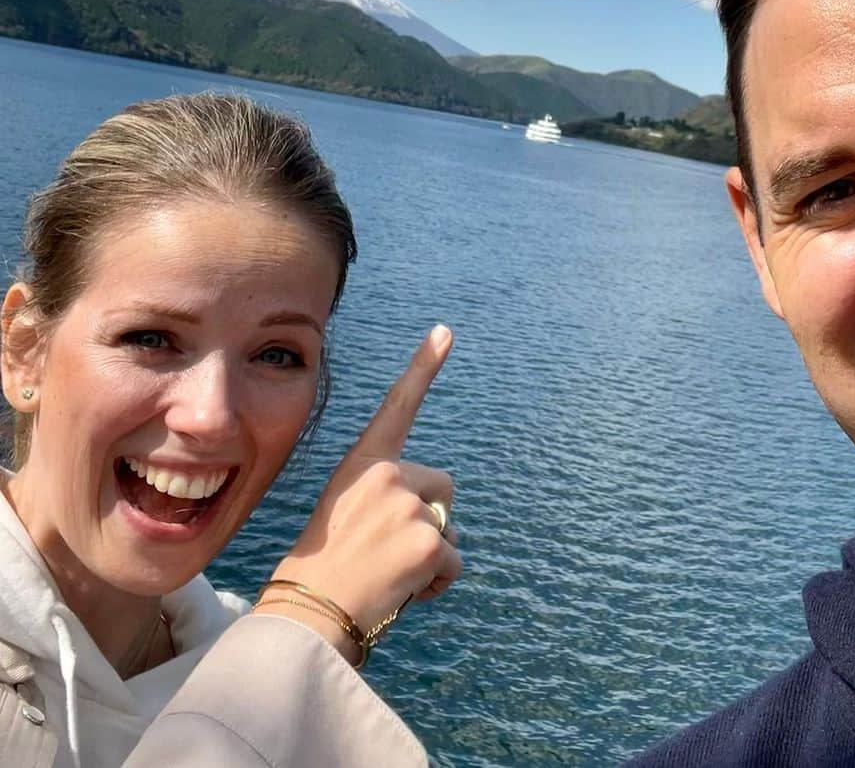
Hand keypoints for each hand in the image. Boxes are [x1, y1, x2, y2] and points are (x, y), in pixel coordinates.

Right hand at [263, 324, 460, 654]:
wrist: (311, 612)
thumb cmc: (328, 569)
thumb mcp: (349, 513)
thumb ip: (389, 497)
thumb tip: (434, 519)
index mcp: (364, 463)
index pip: (398, 406)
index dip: (423, 366)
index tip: (445, 330)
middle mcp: (387, 474)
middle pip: (442, 487)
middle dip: (428, 518)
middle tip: (384, 551)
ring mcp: (408, 504)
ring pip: (449, 526)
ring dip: (431, 553)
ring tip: (388, 572)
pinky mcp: (429, 539)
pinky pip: (455, 560)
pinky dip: (439, 582)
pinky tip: (404, 591)